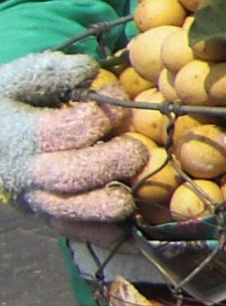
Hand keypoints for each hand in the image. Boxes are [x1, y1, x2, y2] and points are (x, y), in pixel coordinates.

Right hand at [0, 50, 143, 232]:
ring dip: (116, 198)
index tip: (114, 102)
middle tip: (133, 147)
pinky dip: (113, 228)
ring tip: (128, 180)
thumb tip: (90, 71)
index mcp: (19, 135)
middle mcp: (26, 173)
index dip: (103, 114)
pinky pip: (84, 234)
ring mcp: (37, 202)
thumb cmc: (9, 105)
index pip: (69, 129)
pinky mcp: (49, 221)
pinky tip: (127, 210)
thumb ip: (54, 71)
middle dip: (117, 159)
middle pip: (76, 175)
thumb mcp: (20, 79)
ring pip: (81, 211)